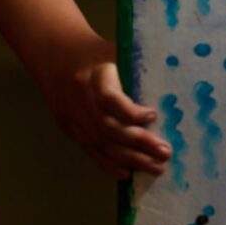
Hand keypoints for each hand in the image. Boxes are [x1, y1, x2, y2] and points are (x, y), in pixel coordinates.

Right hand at [36, 36, 171, 179]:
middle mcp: (81, 98)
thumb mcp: (115, 51)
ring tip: (155, 168)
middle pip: (109, 128)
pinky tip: (127, 173)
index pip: (110, 100)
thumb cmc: (95, 53)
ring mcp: (72, 116)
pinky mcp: (69, 127)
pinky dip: (109, 163)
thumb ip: (136, 70)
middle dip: (139, 143)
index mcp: (95, 75)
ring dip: (130, 159)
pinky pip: (90, 149)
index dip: (131, 113)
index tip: (153, 115)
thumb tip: (170, 89)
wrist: (55, 54)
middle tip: (165, 153)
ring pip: (101, 143)